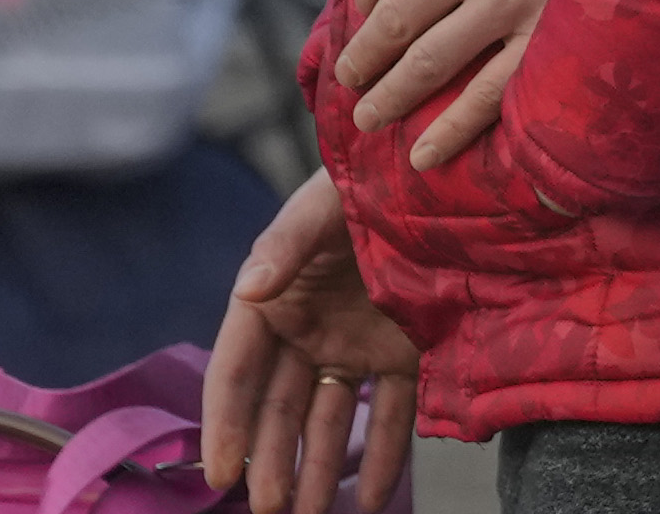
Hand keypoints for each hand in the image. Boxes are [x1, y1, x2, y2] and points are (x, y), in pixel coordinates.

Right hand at [204, 173, 419, 513]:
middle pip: (279, 407)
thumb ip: (286, 243)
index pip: (238, 368)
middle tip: (269, 509)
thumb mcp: (323, 204)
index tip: (221, 471)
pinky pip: (388, 414)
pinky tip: (371, 497)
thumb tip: (247, 289)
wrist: (437, 177)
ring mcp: (353, 346)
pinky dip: (382, 457)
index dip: (226, 420)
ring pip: (327, 419)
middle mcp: (307, 328)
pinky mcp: (401, 355)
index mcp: (274, 297)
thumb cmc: (368, 179)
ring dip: (317, 469)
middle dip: (271, 460)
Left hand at [336, 0, 621, 163]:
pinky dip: (452, 130)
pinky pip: (488, 96)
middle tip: (349, 81)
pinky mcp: (546, 38)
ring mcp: (506, 3)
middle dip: (366, 54)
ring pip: (430, 62)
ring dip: (393, 95)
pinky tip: (426, 154)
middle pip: (396, 17)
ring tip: (371, 118)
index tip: (361, 7)